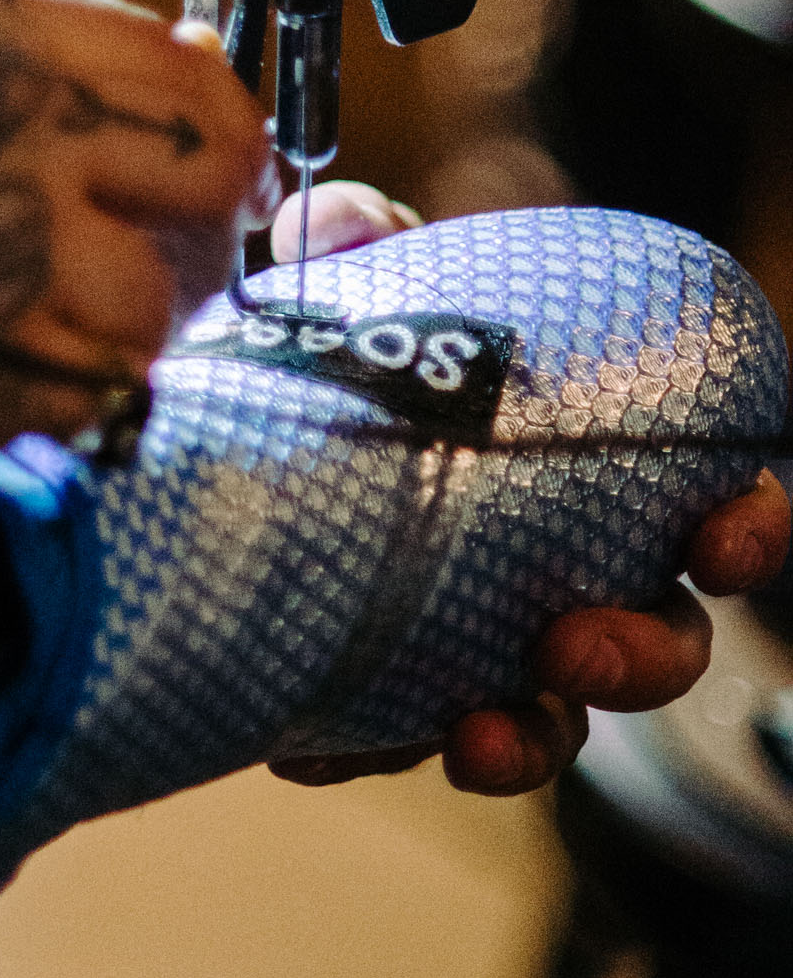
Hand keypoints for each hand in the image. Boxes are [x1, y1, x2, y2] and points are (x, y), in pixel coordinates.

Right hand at [0, 0, 267, 537]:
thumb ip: (10, 74)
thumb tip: (166, 85)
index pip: (184, 65)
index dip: (210, 129)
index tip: (207, 170)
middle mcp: (8, 118)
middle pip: (208, 170)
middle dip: (188, 227)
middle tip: (143, 260)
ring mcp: (17, 248)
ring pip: (157, 299)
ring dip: (108, 332)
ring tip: (7, 329)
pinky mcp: (10, 369)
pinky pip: (102, 390)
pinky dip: (57, 400)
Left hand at [263, 182, 792, 795]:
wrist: (235, 429)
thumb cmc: (349, 354)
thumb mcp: (355, 283)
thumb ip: (361, 239)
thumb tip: (360, 224)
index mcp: (603, 476)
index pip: (721, 508)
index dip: (748, 530)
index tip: (721, 539)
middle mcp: (574, 574)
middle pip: (661, 643)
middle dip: (641, 657)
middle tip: (575, 644)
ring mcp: (490, 645)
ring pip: (553, 725)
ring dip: (530, 738)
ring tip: (478, 732)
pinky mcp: (393, 694)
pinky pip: (400, 744)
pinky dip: (368, 750)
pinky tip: (313, 753)